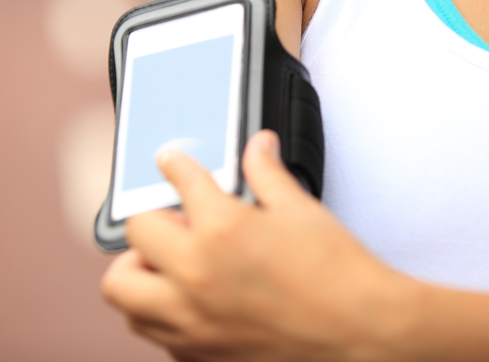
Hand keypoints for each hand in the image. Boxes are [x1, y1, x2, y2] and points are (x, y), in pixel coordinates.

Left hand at [101, 130, 415, 361]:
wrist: (364, 335)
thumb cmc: (338, 276)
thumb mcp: (301, 210)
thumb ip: (267, 173)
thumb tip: (258, 146)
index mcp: (221, 231)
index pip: (177, 180)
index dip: (174, 164)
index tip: (170, 162)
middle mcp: (195, 276)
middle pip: (134, 234)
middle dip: (149, 219)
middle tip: (173, 219)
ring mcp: (192, 321)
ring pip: (124, 292)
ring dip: (139, 269)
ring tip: (166, 262)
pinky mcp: (199, 354)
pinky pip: (152, 330)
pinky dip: (158, 310)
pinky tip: (188, 298)